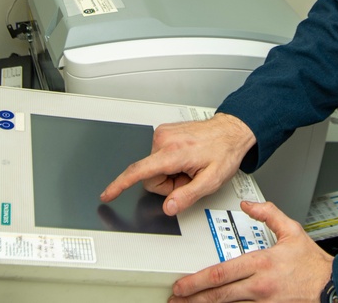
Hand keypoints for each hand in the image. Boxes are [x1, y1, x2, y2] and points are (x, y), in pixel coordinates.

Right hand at [100, 113, 256, 215]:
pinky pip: (157, 157)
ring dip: (169, 173)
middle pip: (149, 176)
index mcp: (173, 152)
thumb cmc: (223, 152)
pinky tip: (186, 159)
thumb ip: (187, 195)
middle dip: (166, 183)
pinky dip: (170, 163)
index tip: (107, 194)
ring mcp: (163, 134)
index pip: (139, 171)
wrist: (230, 131)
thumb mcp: (211, 180)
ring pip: (153, 168)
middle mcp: (164, 140)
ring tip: (189, 166)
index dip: (120, 185)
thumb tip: (168, 207)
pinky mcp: (164, 133)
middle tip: (188, 178)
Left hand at [169, 200, 333, 302]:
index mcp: (262, 263)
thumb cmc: (312, 264)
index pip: (222, 273)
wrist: (331, 287)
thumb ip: (268, 214)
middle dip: (193, 297)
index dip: (198, 280)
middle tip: (176, 298)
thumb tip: (248, 206)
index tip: (182, 284)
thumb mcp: (292, 230)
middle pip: (219, 294)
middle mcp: (259, 286)